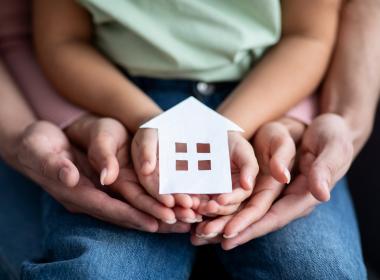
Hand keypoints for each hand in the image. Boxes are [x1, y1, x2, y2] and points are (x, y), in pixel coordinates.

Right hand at [14, 119, 189, 232]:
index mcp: (75, 192)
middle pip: (124, 214)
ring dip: (155, 214)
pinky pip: (128, 198)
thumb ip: (54, 165)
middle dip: (152, 219)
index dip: (131, 215)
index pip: (107, 208)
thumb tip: (70, 178)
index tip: (155, 222)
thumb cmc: (36, 145)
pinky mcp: (102, 186)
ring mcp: (96, 193)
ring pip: (130, 208)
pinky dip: (148, 202)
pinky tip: (167, 203)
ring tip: (182, 219)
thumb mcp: (40, 150)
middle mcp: (88, 198)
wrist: (33, 145)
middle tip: (180, 224)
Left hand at [191, 120, 298, 241]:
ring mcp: (247, 196)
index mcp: (274, 190)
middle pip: (242, 219)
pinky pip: (222, 205)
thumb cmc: (275, 136)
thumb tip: (281, 177)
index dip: (246, 224)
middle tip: (203, 233)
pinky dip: (208, 212)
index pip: (260, 212)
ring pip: (230, 214)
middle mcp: (260, 198)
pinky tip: (192, 216)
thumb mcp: (281, 141)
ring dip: (213, 223)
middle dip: (223, 227)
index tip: (228, 233)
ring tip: (194, 231)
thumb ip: (283, 157)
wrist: (265, 133)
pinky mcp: (236, 190)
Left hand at [196, 131, 257, 217]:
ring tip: (195, 207)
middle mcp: (228, 195)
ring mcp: (212, 195)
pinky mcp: (198, 192)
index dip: (231, 200)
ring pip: (209, 209)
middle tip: (207, 207)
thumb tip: (248, 185)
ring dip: (202, 211)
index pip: (238, 198)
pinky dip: (191, 204)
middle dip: (216, 210)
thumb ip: (249, 167)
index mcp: (242, 188)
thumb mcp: (243, 151)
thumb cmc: (233, 144)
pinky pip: (195, 201)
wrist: (213, 137)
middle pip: (224, 208)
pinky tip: (185, 202)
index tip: (221, 200)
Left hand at [203, 114, 354, 249]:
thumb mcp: (331, 147)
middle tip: (201, 236)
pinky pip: (245, 199)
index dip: (251, 226)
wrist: (326, 128)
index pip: (275, 217)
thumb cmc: (331, 136)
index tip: (228, 235)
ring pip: (247, 212)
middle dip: (229, 228)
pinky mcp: (268, 184)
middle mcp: (288, 199)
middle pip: (255, 220)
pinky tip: (206, 209)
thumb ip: (324, 169)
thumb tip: (320, 194)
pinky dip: (226, 206)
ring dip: (222, 220)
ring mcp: (277, 193)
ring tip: (197, 229)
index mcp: (304, 195)